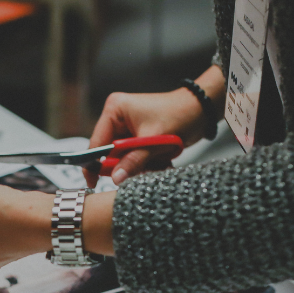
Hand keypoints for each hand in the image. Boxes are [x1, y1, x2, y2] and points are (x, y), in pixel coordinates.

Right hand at [85, 64, 225, 186]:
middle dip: (123, 165)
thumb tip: (115, 178)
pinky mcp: (135, 137)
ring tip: (156, 161)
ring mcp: (125, 128)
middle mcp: (117, 118)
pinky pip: (132, 157)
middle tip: (140, 168)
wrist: (201, 110)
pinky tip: (158, 160)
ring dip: (137, 165)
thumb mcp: (153, 140)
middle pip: (108, 152)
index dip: (94, 164)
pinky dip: (143, 163)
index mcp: (114, 110)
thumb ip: (133, 161)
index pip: (96, 143)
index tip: (93, 182)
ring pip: (121, 158)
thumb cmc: (179, 114)